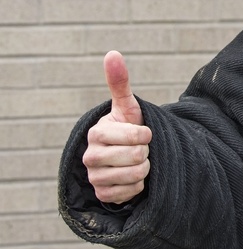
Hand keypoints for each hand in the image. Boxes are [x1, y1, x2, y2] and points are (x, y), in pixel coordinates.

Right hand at [82, 51, 151, 203]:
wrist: (126, 155)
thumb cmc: (128, 127)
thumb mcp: (128, 106)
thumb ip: (120, 82)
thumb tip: (112, 53)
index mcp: (96, 132)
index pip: (136, 136)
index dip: (146, 134)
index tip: (143, 132)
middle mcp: (90, 156)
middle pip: (136, 157)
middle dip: (146, 152)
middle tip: (140, 148)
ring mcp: (94, 177)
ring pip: (134, 175)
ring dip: (144, 169)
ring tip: (138, 162)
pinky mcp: (101, 195)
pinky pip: (129, 193)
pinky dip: (138, 186)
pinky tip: (132, 178)